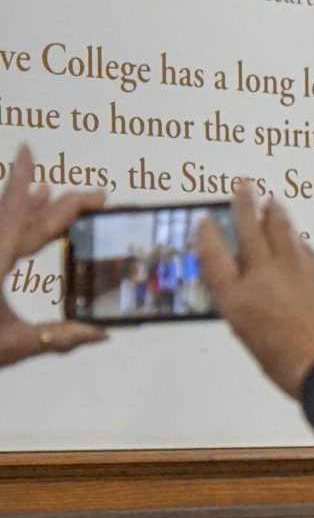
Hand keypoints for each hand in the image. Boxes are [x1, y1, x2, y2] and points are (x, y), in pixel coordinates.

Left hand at [0, 143, 107, 369]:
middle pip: (20, 219)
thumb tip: (100, 333)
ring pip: (3, 224)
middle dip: (55, 205)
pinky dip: (12, 225)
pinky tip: (22, 224)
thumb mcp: (11, 345)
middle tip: (93, 196)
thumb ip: (56, 338)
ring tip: (45, 191)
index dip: (46, 198)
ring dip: (26, 207)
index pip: (25, 224)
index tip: (58, 172)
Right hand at [197, 178, 313, 396]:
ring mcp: (297, 268)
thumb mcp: (254, 342)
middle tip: (244, 187)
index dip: (207, 235)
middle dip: (245, 204)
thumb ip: (250, 313)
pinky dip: (299, 242)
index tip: (205, 222)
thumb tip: (256, 298)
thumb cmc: (296, 367)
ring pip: (282, 229)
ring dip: (275, 212)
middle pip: (249, 229)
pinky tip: (300, 242)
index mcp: (237, 299)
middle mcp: (263, 276)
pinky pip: (307, 249)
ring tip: (272, 202)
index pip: (212, 255)